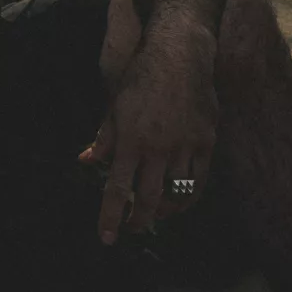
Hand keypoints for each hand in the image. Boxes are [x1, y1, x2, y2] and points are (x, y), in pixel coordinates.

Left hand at [77, 45, 217, 244]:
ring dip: (164, 212)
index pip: (117, 188)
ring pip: (177, 194)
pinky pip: (200, 180)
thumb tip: (86, 161)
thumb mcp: (114, 105)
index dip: (110, 216)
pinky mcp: (206, 141)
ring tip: (155, 215)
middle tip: (131, 228)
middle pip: (149, 199)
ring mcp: (185, 145)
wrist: (178, 54)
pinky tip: (180, 201)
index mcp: (130, 138)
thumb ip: (103, 138)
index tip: (106, 238)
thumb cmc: (140, 76)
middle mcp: (157, 147)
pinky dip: (189, 197)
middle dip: (138, 220)